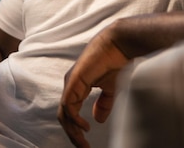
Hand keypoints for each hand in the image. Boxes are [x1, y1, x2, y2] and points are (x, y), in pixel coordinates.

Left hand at [58, 27, 129, 146]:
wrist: (119, 45)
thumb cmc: (115, 63)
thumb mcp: (109, 90)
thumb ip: (102, 104)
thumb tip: (97, 120)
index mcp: (78, 87)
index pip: (71, 113)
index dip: (76, 129)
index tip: (86, 143)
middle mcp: (71, 85)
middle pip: (65, 115)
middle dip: (72, 134)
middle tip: (82, 147)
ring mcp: (71, 82)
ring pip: (64, 112)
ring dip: (72, 130)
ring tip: (82, 141)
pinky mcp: (74, 80)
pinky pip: (68, 104)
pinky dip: (74, 118)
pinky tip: (84, 126)